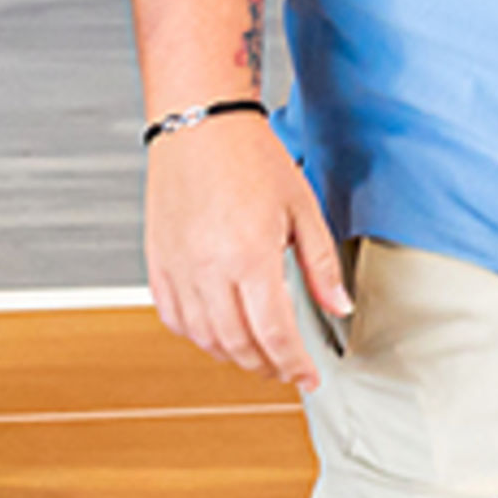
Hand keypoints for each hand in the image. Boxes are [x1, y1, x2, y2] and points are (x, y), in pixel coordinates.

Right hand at [145, 111, 351, 390]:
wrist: (199, 122)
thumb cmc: (249, 156)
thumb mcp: (302, 208)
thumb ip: (321, 265)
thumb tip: (340, 307)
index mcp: (250, 255)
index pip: (274, 334)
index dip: (295, 364)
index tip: (308, 376)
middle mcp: (209, 268)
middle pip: (239, 344)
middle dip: (268, 366)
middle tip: (286, 368)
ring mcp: (178, 266)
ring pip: (204, 338)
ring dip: (233, 356)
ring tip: (256, 355)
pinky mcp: (158, 260)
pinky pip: (173, 317)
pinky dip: (196, 335)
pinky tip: (216, 332)